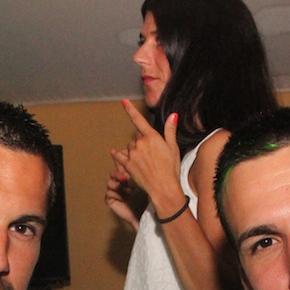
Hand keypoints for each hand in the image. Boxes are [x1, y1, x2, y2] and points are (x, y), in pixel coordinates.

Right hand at [104, 162, 140, 228]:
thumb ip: (139, 171)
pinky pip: (109, 193)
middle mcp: (120, 182)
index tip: (125, 161)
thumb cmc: (147, 198)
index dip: (121, 162)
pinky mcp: (111, 200)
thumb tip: (141, 157)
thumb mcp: (144, 181)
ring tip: (129, 190)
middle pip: (113, 172)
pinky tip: (125, 198)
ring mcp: (115, 191)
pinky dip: (117, 195)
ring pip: (110, 182)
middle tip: (125, 178)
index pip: (121, 165)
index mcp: (127, 175)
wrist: (144, 214)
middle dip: (118, 174)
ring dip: (119, 185)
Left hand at [110, 99, 183, 219]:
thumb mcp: (173, 148)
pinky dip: (118, 155)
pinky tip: (115, 153)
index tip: (124, 102)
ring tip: (144, 161)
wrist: (163, 188)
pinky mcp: (127, 165)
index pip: (139, 120)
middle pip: (137, 137)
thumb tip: (173, 115)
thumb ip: (170, 130)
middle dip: (142, 142)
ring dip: (134, 150)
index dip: (130, 110)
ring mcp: (132, 154)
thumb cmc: (171, 169)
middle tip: (152, 154)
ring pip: (130, 147)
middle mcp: (140, 143)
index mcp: (151, 137)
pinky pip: (119, 156)